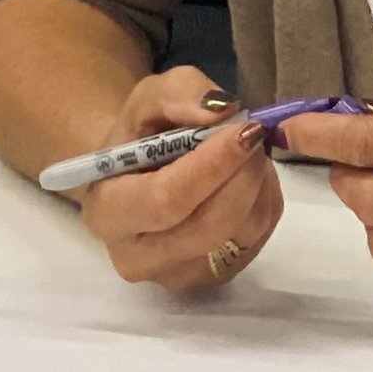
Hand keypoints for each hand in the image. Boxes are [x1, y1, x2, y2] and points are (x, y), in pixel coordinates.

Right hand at [72, 66, 281, 292]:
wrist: (137, 173)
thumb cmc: (139, 135)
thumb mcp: (149, 98)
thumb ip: (181, 93)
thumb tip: (224, 112)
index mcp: (107, 213)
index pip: (167, 200)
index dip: (213, 165)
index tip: (245, 130)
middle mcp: (137, 258)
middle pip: (210, 224)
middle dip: (244, 174)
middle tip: (256, 135)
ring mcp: (179, 275)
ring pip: (241, 232)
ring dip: (259, 184)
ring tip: (251, 152)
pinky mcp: (215, 278)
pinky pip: (258, 238)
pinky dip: (265, 200)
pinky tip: (249, 177)